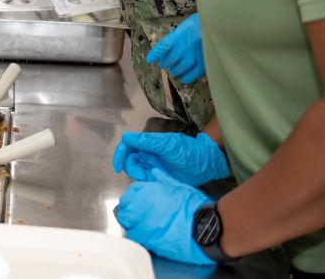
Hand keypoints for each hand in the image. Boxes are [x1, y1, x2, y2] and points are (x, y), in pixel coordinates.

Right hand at [113, 132, 229, 184]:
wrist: (208, 166)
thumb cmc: (188, 152)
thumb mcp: (167, 145)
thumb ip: (147, 141)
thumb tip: (125, 137)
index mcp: (148, 144)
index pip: (127, 147)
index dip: (120, 155)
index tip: (117, 167)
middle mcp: (148, 155)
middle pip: (130, 161)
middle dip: (132, 169)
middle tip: (144, 176)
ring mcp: (154, 167)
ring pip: (137, 173)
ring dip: (140, 178)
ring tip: (154, 180)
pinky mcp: (159, 178)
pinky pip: (146, 182)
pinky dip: (146, 185)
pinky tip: (154, 187)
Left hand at [115, 168, 215, 264]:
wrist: (204, 227)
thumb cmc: (195, 207)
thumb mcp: (179, 186)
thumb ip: (163, 180)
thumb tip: (155, 172)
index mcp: (148, 191)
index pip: (129, 193)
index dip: (132, 199)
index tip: (136, 203)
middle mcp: (142, 205)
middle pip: (124, 208)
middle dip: (128, 211)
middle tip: (135, 216)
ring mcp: (143, 223)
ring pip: (127, 223)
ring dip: (131, 224)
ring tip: (140, 227)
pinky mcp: (148, 239)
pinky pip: (135, 238)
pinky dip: (138, 237)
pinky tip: (146, 237)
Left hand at [148, 14, 205, 83]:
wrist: (220, 23)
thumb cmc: (206, 20)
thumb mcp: (190, 23)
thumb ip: (182, 33)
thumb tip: (174, 43)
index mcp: (179, 34)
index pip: (163, 46)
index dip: (155, 54)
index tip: (150, 60)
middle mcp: (183, 46)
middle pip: (170, 59)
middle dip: (166, 63)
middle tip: (164, 66)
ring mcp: (193, 55)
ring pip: (180, 67)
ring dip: (175, 70)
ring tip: (173, 72)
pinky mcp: (204, 62)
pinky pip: (194, 72)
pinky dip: (188, 77)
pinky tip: (185, 79)